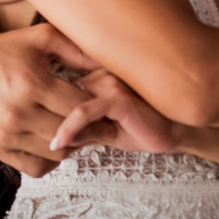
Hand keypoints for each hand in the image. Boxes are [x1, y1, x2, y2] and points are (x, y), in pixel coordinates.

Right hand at [0, 22, 111, 176]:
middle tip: (105, 123)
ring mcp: (7, 134)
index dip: (100, 107)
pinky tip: (57, 141)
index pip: (79, 107)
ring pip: (57, 153)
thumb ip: (78, 49)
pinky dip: (52, 159)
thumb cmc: (8, 49)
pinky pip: (36, 167)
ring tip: (82, 130)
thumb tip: (112, 61)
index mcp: (32, 84)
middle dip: (94, 130)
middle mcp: (18, 113)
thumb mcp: (44, 38)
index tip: (110, 106)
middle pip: (71, 134)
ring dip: (75, 145)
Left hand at [51, 69, 182, 155]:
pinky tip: (59, 143)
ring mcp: (113, 83)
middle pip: (66, 94)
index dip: (54, 107)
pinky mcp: (118, 98)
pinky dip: (70, 127)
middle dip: (57, 117)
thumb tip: (50, 137)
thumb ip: (83, 127)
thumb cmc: (145, 128)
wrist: (179, 130)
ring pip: (72, 102)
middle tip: (53, 142)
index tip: (39, 128)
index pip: (65, 87)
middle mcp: (105, 72)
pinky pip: (85, 111)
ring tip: (60, 146)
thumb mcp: (107, 130)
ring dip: (64, 125)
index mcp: (102, 74)